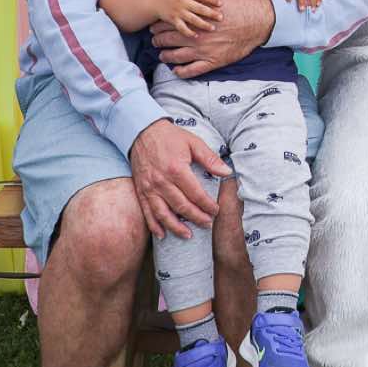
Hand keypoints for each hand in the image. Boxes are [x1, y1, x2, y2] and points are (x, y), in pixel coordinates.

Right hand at [129, 119, 229, 240]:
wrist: (141, 131)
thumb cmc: (169, 137)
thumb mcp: (193, 142)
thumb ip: (210, 159)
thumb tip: (226, 172)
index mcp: (177, 169)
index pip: (196, 194)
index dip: (207, 205)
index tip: (215, 211)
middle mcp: (162, 181)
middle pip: (181, 206)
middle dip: (196, 218)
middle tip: (207, 224)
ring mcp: (149, 188)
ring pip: (163, 213)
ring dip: (176, 227)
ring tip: (188, 235)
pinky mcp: (140, 190)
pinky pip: (147, 211)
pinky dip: (154, 225)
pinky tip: (162, 235)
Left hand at [151, 0, 273, 77]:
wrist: (255, 22)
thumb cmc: (237, 7)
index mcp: (194, 20)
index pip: (170, 23)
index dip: (159, 25)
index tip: (155, 26)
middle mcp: (195, 36)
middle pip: (168, 39)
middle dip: (158, 40)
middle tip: (154, 40)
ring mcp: (202, 51)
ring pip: (176, 56)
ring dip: (165, 56)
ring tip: (162, 55)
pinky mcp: (212, 62)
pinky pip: (192, 71)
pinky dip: (181, 72)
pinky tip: (176, 71)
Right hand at [153, 0, 221, 36]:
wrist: (154, 1)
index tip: (221, 4)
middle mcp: (183, 2)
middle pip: (199, 8)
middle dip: (211, 13)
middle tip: (221, 18)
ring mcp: (178, 12)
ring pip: (192, 19)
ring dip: (203, 24)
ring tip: (212, 28)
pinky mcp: (173, 20)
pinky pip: (182, 27)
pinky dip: (188, 32)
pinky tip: (196, 36)